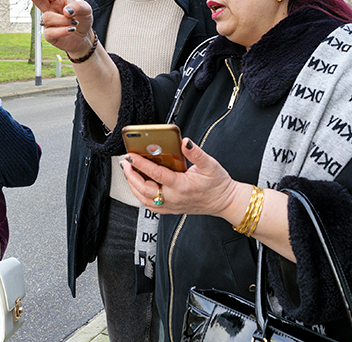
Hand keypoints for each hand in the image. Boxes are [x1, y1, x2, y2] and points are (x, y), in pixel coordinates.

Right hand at [25, 0, 93, 56]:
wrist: (84, 36)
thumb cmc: (83, 19)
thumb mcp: (86, 9)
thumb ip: (78, 7)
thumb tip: (66, 11)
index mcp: (58, 0)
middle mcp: (51, 10)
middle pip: (39, 1)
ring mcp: (49, 23)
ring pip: (48, 18)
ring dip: (62, 20)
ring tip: (74, 23)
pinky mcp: (50, 35)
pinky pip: (50, 33)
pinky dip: (61, 31)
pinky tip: (70, 30)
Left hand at [122, 138, 236, 216]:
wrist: (225, 202)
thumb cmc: (218, 184)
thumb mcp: (210, 164)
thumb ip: (196, 153)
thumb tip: (184, 142)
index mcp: (182, 186)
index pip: (156, 174)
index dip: (141, 164)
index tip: (131, 155)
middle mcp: (174, 198)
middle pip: (145, 190)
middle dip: (131, 176)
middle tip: (126, 163)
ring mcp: (172, 206)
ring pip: (145, 199)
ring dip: (133, 186)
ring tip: (129, 171)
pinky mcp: (171, 209)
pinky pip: (151, 206)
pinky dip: (140, 195)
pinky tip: (138, 185)